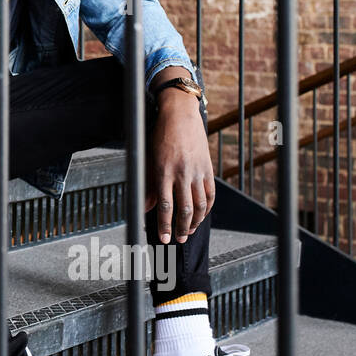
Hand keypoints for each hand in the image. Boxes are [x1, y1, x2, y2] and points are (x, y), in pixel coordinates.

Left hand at [145, 92, 215, 243]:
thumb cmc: (160, 136)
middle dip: (180, 228)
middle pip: (184, 210)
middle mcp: (182, 173)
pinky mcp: (208, 169)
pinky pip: (210, 195)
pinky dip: (206, 209)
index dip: (165, 225)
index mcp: (164, 171)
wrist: (180, 115)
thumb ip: (148, 185)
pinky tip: (200, 216)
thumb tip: (146, 207)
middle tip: (177, 240)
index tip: (164, 238)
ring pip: (199, 205)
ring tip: (188, 232)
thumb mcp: (149, 159)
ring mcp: (197, 172)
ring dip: (194, 222)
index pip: (165, 206)